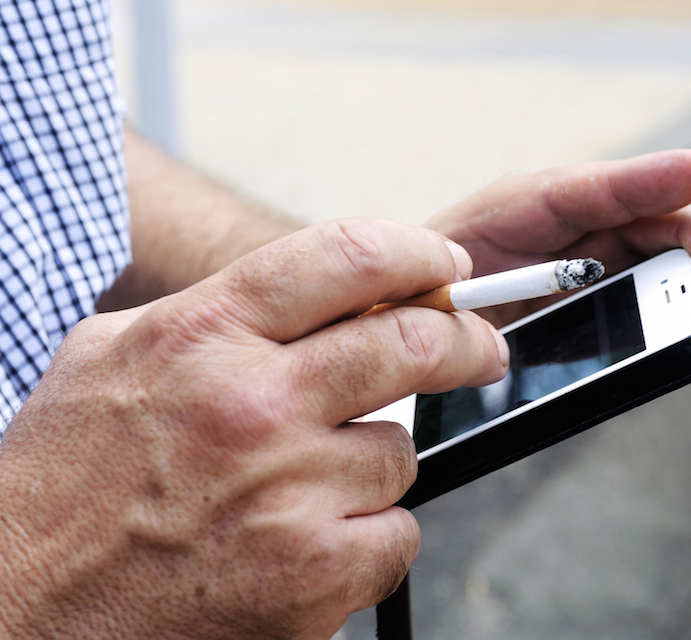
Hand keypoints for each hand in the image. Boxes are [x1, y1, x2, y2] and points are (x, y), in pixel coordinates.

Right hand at [0, 219, 507, 639]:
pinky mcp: (313, 575)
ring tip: (302, 485)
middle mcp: (253, 406)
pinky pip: (398, 533)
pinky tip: (308, 541)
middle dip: (465, 341)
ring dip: (373, 462)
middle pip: (413, 343)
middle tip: (479, 348)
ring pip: (402, 450)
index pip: (349, 257)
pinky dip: (369, 536)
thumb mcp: (113, 358)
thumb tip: (319, 291)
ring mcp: (288, 493)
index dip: (417, 252)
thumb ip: (217, 313)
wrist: (16, 612)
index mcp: (202, 335)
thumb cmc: (59, 486)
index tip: (444, 266)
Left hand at [426, 149, 690, 347]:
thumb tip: (559, 280)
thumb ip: (513, 242)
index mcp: (537, 204)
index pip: (602, 188)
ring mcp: (591, 270)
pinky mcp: (596, 309)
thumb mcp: (449, 265)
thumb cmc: (428, 279)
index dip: (652, 181)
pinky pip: (650, 309)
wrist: (413, 322)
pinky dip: (685, 320)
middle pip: (655, 227)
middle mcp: (575, 230)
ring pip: (664, 268)